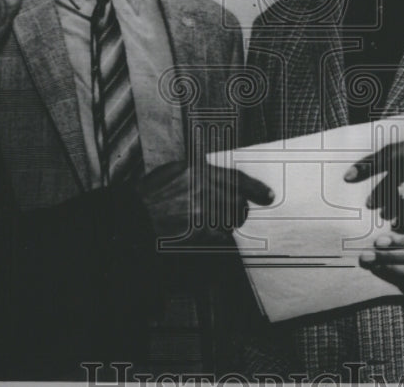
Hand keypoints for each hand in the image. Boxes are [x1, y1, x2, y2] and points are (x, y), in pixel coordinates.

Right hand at [138, 161, 273, 245]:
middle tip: (239, 211)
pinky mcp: (197, 229)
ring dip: (228, 221)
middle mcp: (202, 187)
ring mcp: (200, 209)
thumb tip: (219, 177)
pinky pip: (218, 234)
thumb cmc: (151, 194)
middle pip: (237, 199)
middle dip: (241, 207)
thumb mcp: (174, 172)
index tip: (268, 195)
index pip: (236, 178)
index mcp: (197, 170)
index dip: (255, 187)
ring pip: (230, 218)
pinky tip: (206, 231)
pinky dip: (217, 234)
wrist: (135, 216)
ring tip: (214, 220)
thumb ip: (198, 172)